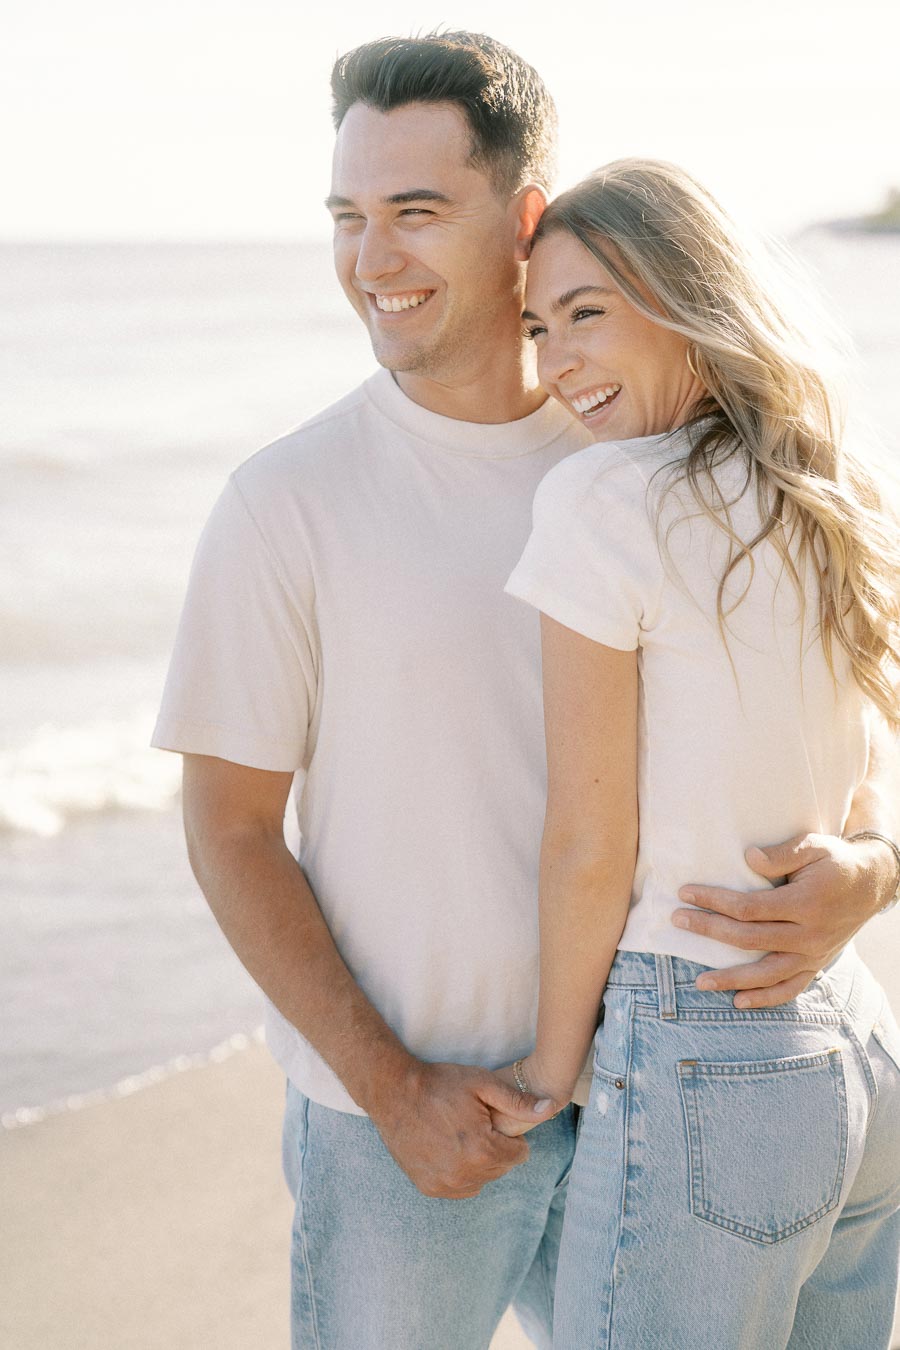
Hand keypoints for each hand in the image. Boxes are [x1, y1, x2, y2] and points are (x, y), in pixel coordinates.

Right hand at [367, 1060, 555, 1197]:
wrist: (394, 1093)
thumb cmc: (440, 1084)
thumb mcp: (482, 1084)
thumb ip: (518, 1102)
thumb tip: (550, 1108)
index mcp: (483, 1150)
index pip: (518, 1155)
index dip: (510, 1135)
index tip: (493, 1120)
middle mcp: (465, 1175)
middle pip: (500, 1168)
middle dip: (494, 1148)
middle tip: (475, 1124)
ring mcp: (445, 1184)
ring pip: (480, 1180)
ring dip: (478, 1163)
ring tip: (460, 1135)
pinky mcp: (429, 1187)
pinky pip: (458, 1187)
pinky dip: (459, 1172)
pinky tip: (447, 1148)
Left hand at [672, 832, 896, 1007]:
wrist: (871, 885)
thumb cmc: (836, 861)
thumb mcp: (814, 846)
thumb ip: (781, 854)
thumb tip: (747, 857)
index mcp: (805, 903)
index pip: (749, 908)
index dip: (714, 901)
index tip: (686, 893)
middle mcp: (809, 935)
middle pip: (749, 939)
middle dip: (709, 930)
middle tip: (678, 921)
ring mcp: (813, 954)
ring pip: (766, 974)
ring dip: (731, 979)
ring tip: (699, 982)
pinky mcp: (815, 964)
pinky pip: (789, 988)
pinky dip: (765, 998)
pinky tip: (738, 1001)